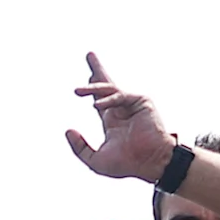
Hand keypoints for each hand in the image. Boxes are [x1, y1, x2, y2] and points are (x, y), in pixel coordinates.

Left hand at [64, 51, 177, 181]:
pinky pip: (120, 96)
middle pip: (107, 85)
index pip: (99, 100)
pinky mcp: (140, 101)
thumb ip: (80, 148)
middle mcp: (122, 110)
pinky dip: (108, 100)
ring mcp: (131, 104)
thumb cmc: (128, 164)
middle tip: (89, 55)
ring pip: (110, 89)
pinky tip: (97, 105)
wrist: (151, 163)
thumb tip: (67, 131)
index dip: (91, 90)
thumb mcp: (96, 160)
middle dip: (98, 70)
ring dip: (93, 87)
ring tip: (77, 91)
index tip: (83, 83)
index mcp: (112, 121)